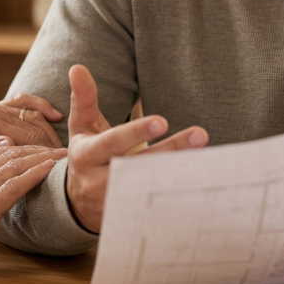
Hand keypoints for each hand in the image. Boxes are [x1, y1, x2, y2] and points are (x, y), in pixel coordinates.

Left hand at [0, 94, 63, 178]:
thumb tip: (9, 143)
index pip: (27, 136)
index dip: (46, 150)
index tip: (61, 162)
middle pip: (33, 124)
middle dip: (52, 141)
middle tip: (67, 158)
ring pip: (31, 113)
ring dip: (49, 127)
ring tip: (62, 145)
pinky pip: (21, 101)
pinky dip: (39, 105)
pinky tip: (53, 114)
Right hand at [0, 144, 64, 273]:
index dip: (18, 150)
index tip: (35, 149)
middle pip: (9, 156)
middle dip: (35, 149)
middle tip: (56, 147)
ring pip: (15, 165)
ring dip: (41, 158)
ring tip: (60, 154)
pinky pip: (14, 185)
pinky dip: (34, 174)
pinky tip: (48, 168)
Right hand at [65, 64, 207, 232]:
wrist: (77, 204)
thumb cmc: (85, 155)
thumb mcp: (81, 127)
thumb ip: (83, 98)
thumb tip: (77, 67)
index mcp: (87, 155)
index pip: (113, 143)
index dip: (136, 133)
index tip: (161, 121)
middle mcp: (100, 181)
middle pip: (140, 166)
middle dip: (171, 150)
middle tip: (199, 134)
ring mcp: (117, 202)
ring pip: (152, 187)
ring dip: (181, 172)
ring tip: (206, 154)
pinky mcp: (131, 216)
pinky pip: (158, 205)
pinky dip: (179, 194)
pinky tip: (201, 180)